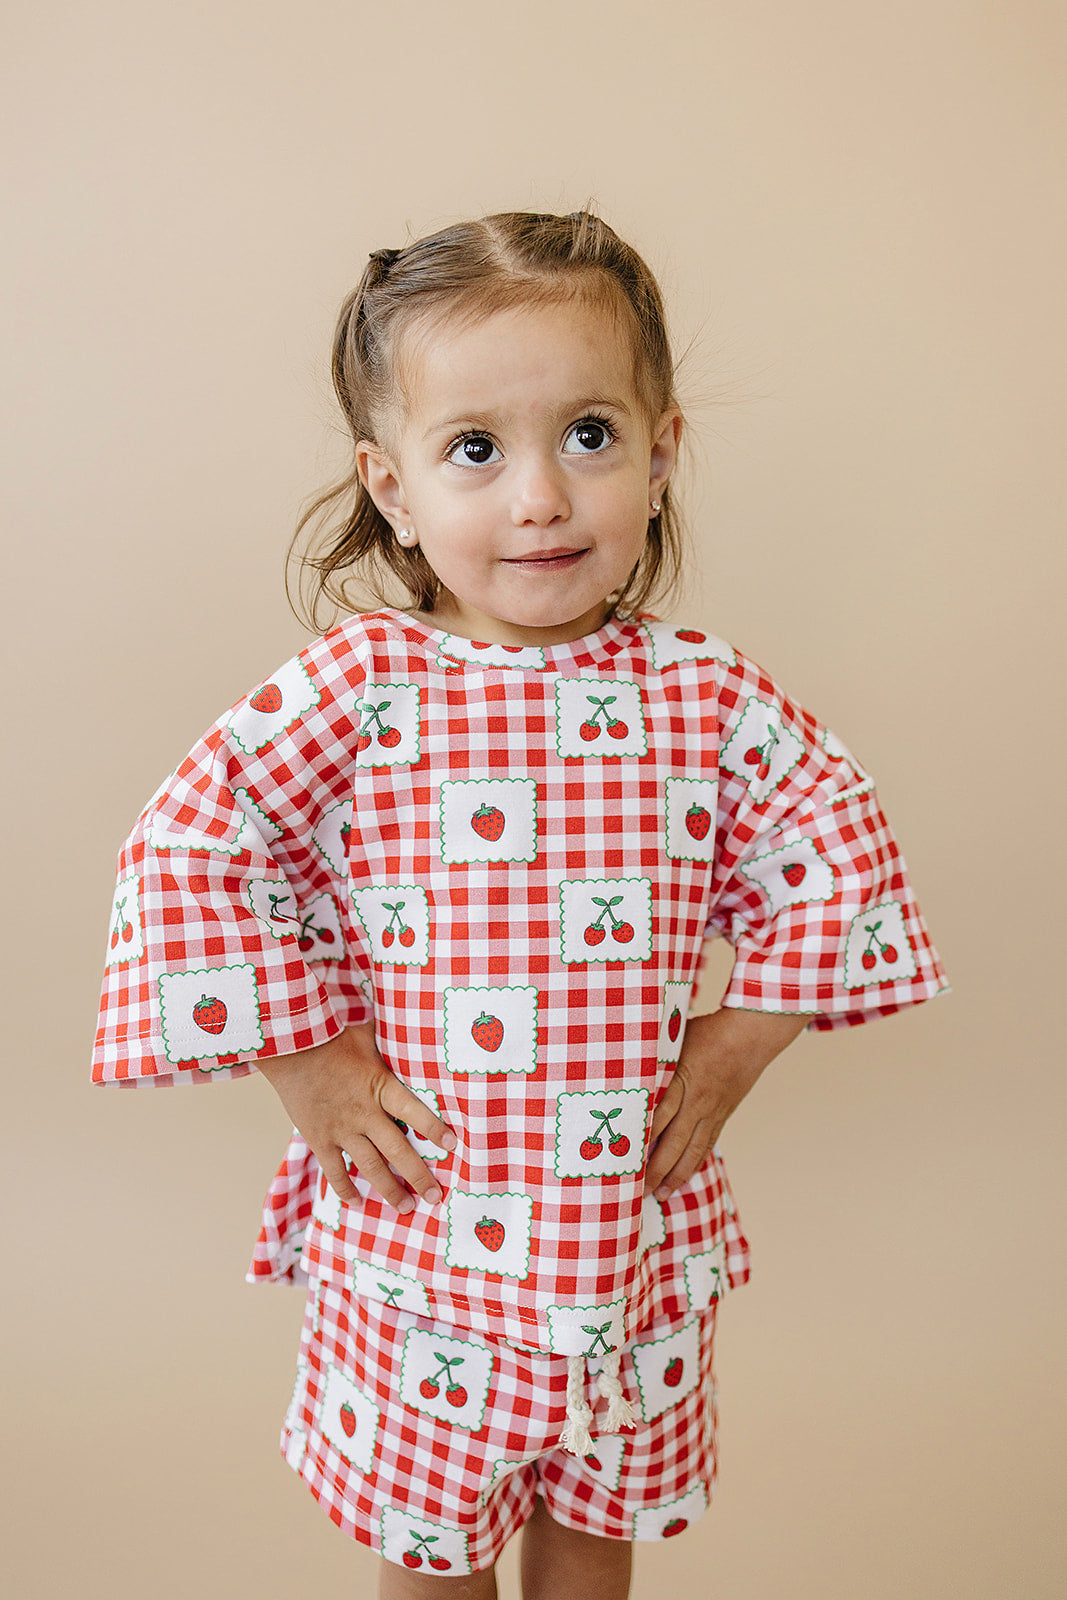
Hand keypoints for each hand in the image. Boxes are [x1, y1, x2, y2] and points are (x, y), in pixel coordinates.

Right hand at [256, 1023, 456, 1213]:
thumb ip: (392, 1038)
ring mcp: (341, 1129)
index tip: (453, 1145)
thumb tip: (414, 1023)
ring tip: (407, 1208)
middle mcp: (364, 1113)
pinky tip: (358, 1202)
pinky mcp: (319, 1139)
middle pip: (398, 1150)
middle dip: (418, 1176)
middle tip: (435, 1196)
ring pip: (370, 1167)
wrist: (288, 1047)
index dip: (435, 1129)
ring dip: (390, 1190)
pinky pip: (335, 1171)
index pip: (415, 1112)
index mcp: (380, 1086)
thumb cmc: (331, 1033)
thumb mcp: (368, 1032)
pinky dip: (346, 1189)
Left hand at [644, 1007, 809, 1198]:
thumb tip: (628, 1068)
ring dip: (676, 1175)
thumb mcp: (676, 1039)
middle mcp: (698, 1103)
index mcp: (683, 1082)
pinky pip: (708, 1144)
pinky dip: (695, 1162)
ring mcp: (713, 1112)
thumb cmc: (709, 1031)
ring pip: (693, 1150)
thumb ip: (655, 1060)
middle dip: (656, 1170)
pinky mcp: (723, 1114)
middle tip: (638, 1191)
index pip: (659, 1116)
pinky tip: (685, 1175)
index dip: (642, 1140)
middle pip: (674, 1143)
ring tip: (662, 1194)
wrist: (752, 1035)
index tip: (625, 1159)